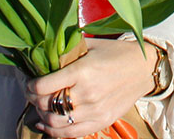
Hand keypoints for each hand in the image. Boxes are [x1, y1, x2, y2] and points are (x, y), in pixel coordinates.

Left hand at [25, 38, 158, 137]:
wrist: (144, 68)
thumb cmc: (116, 53)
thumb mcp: (90, 45)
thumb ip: (68, 52)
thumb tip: (45, 55)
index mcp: (82, 71)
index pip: (44, 85)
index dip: (31, 86)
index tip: (29, 83)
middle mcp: (87, 93)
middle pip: (48, 104)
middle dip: (34, 99)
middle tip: (32, 94)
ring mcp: (94, 110)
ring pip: (56, 121)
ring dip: (42, 115)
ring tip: (40, 107)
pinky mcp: (101, 121)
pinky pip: (71, 133)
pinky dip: (54, 132)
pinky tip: (46, 125)